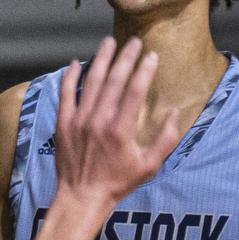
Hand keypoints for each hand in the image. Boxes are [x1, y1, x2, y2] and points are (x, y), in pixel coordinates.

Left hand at [53, 37, 180, 205]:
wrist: (81, 197)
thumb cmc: (117, 183)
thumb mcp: (149, 166)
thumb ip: (166, 140)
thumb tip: (175, 113)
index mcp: (121, 130)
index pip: (135, 91)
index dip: (145, 70)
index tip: (152, 55)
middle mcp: (99, 120)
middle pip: (114, 80)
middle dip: (126, 57)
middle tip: (134, 42)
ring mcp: (78, 120)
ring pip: (90, 82)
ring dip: (100, 59)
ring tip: (108, 42)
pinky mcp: (63, 123)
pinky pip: (66, 94)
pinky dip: (69, 77)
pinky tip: (74, 63)